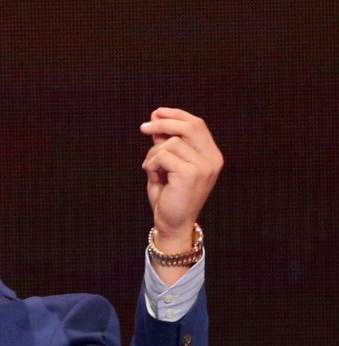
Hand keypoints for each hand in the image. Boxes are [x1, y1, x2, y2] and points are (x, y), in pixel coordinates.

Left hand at [140, 108, 222, 251]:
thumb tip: (156, 117)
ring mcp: (204, 166)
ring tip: (150, 168)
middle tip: (143, 127)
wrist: (171, 224)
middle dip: (163, 123)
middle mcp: (212, 159)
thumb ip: (166, 143)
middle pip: (189, 126)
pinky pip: (163, 156)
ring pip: (171, 143)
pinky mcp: (191, 173)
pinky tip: (152, 176)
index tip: (157, 112)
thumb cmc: (169, 196)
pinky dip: (151, 163)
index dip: (177, 115)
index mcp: (211, 155)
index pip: (197, 124)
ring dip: (152, 154)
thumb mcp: (167, 165)